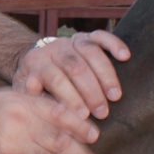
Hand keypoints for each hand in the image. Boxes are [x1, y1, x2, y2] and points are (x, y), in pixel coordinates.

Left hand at [13, 31, 129, 121]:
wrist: (36, 66)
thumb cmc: (36, 91)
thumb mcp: (28, 98)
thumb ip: (35, 98)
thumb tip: (40, 93)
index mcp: (36, 63)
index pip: (55, 79)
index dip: (71, 98)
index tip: (84, 117)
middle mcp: (53, 48)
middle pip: (75, 66)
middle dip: (91, 91)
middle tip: (103, 113)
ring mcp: (69, 41)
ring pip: (90, 51)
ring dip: (105, 75)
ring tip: (115, 96)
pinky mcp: (85, 37)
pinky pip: (100, 36)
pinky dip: (114, 44)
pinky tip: (125, 56)